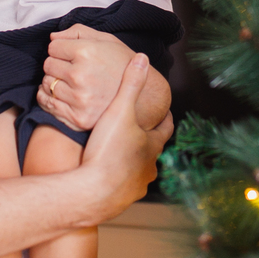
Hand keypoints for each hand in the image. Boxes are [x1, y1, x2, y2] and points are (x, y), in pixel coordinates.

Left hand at [37, 25, 136, 130]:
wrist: (144, 95)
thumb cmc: (123, 64)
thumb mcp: (106, 40)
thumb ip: (78, 32)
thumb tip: (53, 37)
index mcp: (86, 52)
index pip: (53, 47)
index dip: (61, 49)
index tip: (70, 54)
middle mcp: (80, 75)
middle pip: (48, 65)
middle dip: (57, 64)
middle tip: (71, 68)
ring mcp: (79, 99)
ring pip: (47, 84)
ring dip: (54, 82)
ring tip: (70, 81)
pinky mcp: (78, 118)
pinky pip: (48, 104)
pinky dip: (48, 98)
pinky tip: (61, 94)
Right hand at [78, 54, 173, 218]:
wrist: (93, 192)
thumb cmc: (109, 149)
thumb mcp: (119, 110)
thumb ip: (130, 84)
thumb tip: (142, 58)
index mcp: (153, 144)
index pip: (166, 127)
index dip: (165, 118)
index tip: (164, 112)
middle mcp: (150, 166)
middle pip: (154, 149)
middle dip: (148, 140)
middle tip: (140, 130)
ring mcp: (137, 185)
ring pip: (140, 169)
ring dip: (134, 161)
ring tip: (123, 152)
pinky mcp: (122, 199)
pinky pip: (124, 186)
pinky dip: (120, 178)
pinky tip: (109, 174)